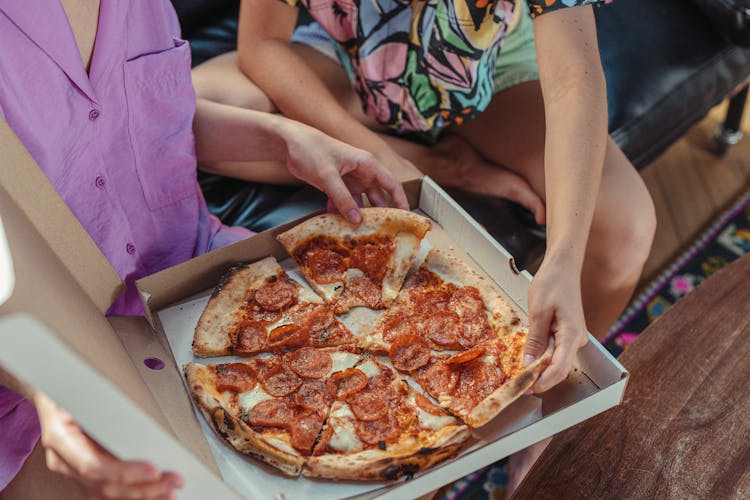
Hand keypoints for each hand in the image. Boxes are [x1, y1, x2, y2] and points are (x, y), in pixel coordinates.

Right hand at [35, 393, 182, 499]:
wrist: (50, 396)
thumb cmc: (68, 390)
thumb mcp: (80, 389)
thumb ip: (103, 405)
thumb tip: (135, 409)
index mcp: (61, 438)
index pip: (94, 466)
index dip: (124, 472)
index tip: (153, 470)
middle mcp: (64, 460)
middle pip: (104, 486)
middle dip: (143, 488)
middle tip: (174, 482)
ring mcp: (72, 470)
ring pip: (106, 495)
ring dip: (141, 496)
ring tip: (169, 493)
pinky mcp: (84, 474)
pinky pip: (106, 492)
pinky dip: (132, 495)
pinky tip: (153, 495)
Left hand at [281, 121, 409, 223]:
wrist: (290, 143)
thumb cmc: (311, 150)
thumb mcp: (328, 176)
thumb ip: (343, 199)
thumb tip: (358, 220)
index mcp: (367, 164)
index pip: (391, 184)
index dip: (400, 200)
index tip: (405, 218)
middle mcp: (361, 172)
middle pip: (377, 196)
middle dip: (379, 213)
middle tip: (382, 232)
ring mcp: (349, 179)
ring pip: (360, 202)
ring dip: (358, 215)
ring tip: (359, 232)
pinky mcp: (336, 185)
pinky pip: (344, 202)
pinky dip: (342, 211)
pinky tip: (336, 221)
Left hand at [523, 258, 588, 392]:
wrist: (562, 267)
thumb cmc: (552, 283)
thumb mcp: (538, 311)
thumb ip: (534, 339)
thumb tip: (529, 363)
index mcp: (572, 335)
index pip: (560, 368)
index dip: (543, 382)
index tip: (526, 388)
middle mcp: (577, 340)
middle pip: (560, 368)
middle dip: (540, 379)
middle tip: (519, 384)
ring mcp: (574, 337)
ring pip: (557, 361)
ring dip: (540, 368)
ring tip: (520, 373)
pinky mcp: (568, 334)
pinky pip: (556, 351)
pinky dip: (543, 357)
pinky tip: (529, 357)